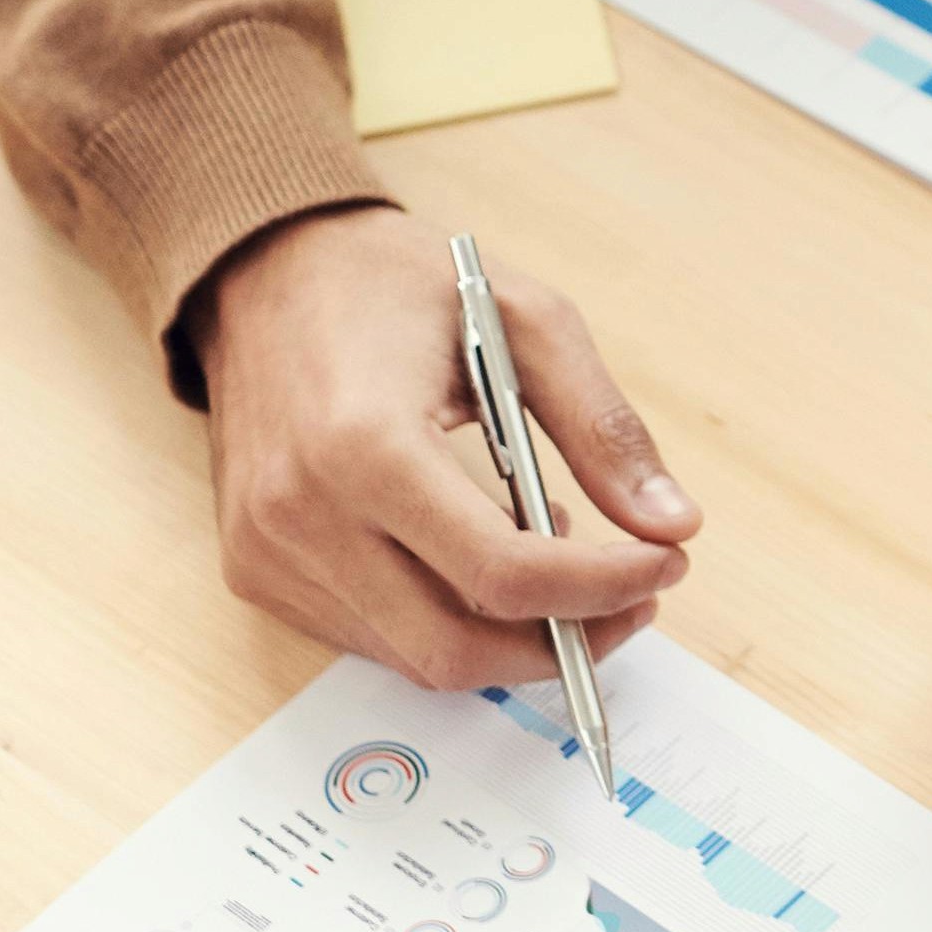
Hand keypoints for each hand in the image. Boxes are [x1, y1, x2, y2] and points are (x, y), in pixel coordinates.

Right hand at [190, 207, 698, 690]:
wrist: (261, 272)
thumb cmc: (392, 286)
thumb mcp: (523, 322)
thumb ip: (604, 430)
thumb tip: (674, 526)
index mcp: (363, 443)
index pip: (503, 574)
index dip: (603, 589)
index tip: (663, 565)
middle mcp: (301, 511)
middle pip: (461, 647)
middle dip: (565, 640)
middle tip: (629, 598)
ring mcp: (269, 551)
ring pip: (422, 659)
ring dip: (511, 635)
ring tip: (552, 557)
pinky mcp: (257, 571)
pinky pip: (378, 640)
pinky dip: (450, 622)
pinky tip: (477, 559)